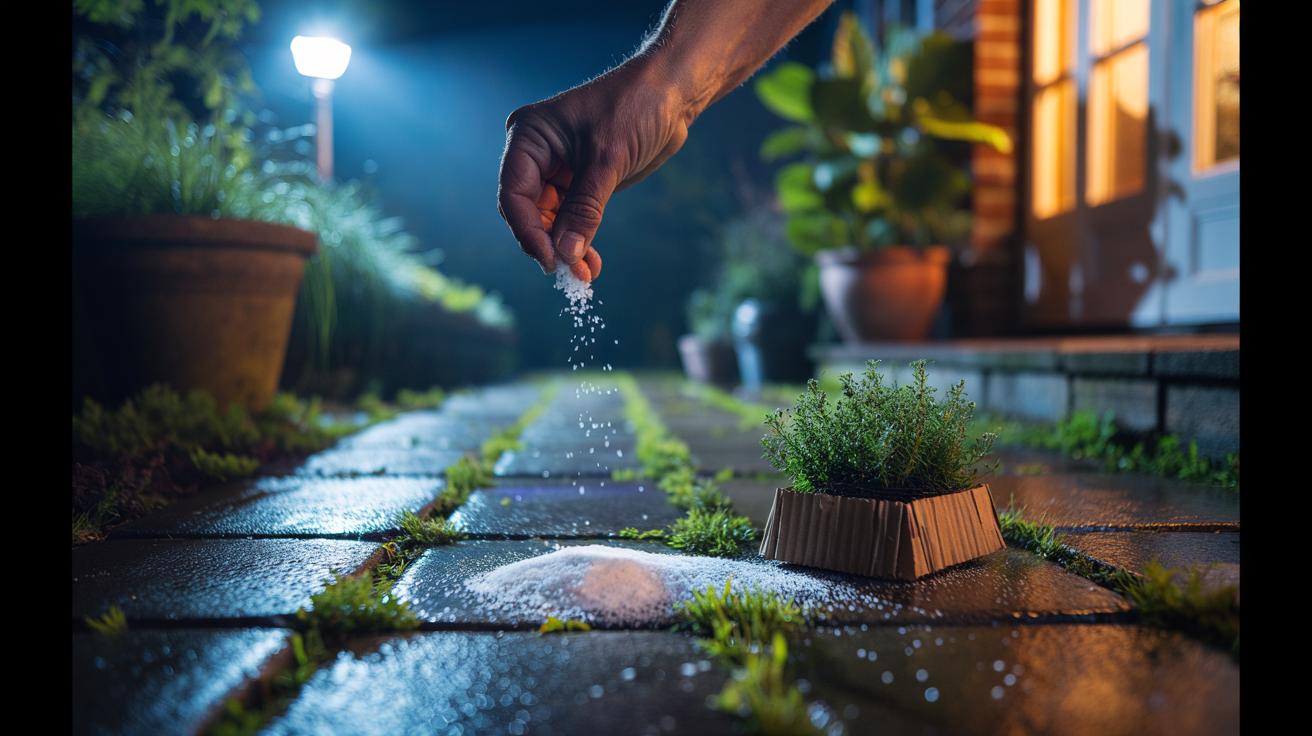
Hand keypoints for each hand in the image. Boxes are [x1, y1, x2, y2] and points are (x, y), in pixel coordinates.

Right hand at [497, 57, 691, 280]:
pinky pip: (570, 218)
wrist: (671, 94)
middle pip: (528, 212)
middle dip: (548, 244)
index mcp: (529, 137)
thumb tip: (565, 254)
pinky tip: (590, 263)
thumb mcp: (607, 160)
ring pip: (549, 221)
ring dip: (565, 248)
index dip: (528, 232)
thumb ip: (584, 209)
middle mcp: (536, 154)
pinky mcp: (579, 182)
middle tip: (571, 274)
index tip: (550, 261)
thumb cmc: (635, 108)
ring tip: (585, 275)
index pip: (514, 194)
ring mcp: (556, 169)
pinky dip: (579, 240)